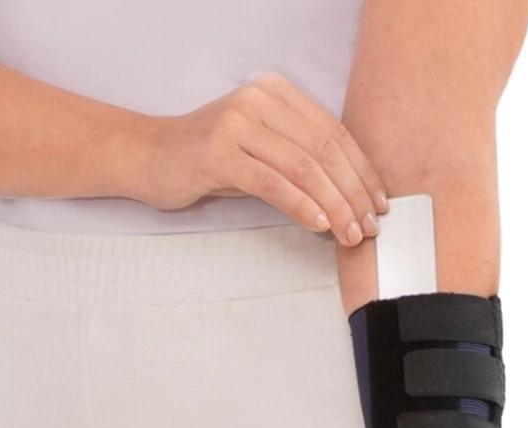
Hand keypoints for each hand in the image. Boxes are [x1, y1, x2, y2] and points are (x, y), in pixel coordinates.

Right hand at [135, 71, 387, 246]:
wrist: (150, 157)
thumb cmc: (209, 160)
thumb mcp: (260, 148)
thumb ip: (298, 158)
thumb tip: (348, 195)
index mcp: (276, 92)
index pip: (333, 133)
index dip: (362, 171)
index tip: (378, 203)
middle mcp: (259, 100)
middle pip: (324, 151)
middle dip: (353, 194)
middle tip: (368, 227)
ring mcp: (238, 124)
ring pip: (304, 168)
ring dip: (333, 206)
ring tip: (349, 234)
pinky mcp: (219, 154)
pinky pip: (273, 183)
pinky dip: (301, 206)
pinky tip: (318, 225)